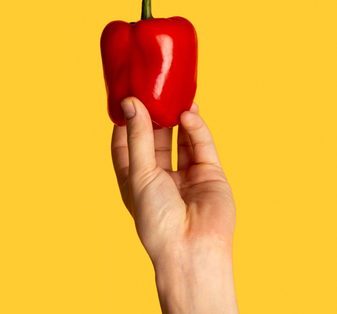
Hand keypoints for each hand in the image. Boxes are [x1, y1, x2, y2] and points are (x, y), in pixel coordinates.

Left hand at [111, 98, 237, 313]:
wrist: (191, 247)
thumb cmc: (157, 220)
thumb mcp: (140, 174)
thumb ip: (140, 137)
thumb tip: (130, 103)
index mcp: (135, 182)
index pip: (126, 145)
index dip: (126, 122)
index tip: (126, 96)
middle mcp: (160, 177)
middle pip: (155, 138)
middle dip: (154, 115)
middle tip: (153, 88)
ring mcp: (186, 175)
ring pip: (180, 139)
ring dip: (177, 118)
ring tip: (174, 94)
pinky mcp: (210, 174)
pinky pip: (201, 145)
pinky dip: (196, 129)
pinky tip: (188, 114)